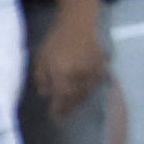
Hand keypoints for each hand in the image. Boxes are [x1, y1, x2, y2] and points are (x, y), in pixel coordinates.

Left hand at [32, 3, 108, 121]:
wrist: (79, 24)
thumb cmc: (56, 40)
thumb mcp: (41, 58)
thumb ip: (42, 77)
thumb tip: (46, 93)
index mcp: (63, 74)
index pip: (61, 98)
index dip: (59, 110)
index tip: (55, 118)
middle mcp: (79, 76)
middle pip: (75, 99)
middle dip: (69, 109)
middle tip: (64, 116)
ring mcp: (92, 72)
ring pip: (87, 93)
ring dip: (79, 102)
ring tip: (73, 106)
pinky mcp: (102, 67)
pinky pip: (96, 85)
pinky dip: (90, 91)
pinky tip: (85, 93)